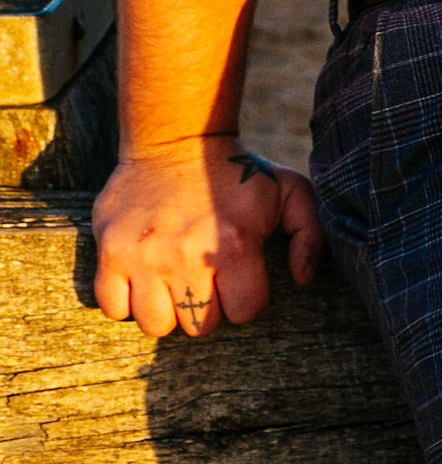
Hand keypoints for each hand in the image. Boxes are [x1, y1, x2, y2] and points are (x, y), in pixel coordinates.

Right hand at [92, 133, 323, 337]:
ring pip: (156, 324)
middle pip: (199, 325)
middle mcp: (185, 255)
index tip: (241, 275)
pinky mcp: (111, 252)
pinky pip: (114, 309)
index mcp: (234, 243)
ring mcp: (145, 256)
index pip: (245, 311)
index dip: (248, 297)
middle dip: (208, 306)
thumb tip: (302, 279)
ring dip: (167, 307)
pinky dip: (127, 301)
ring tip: (175, 276)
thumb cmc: (237, 172)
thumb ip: (309, 234)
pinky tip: (145, 276)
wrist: (178, 137)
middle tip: (206, 275)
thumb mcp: (288, 190)